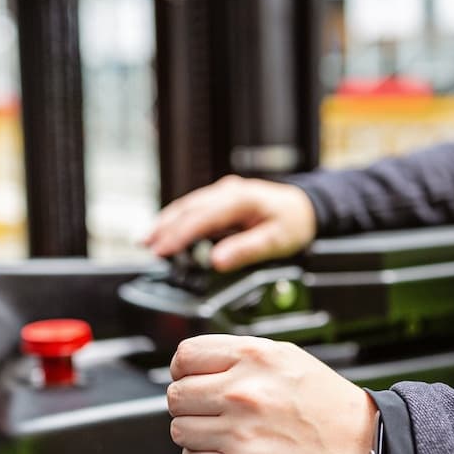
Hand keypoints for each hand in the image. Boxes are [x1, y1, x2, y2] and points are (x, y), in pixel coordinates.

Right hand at [143, 175, 316, 271]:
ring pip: (187, 205)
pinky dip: (177, 219)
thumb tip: (216, 262)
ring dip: (166, 222)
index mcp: (240, 198)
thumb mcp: (276, 240)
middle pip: (188, 208)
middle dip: (165, 227)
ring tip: (147, 240)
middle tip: (147, 247)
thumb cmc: (294, 222)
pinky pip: (194, 208)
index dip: (179, 234)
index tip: (163, 250)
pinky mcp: (221, 199)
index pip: (202, 217)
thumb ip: (246, 250)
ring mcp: (223, 193)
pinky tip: (166, 231)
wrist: (306, 207)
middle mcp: (228, 191)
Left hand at [167, 334, 379, 453]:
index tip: (191, 378)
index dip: (183, 369)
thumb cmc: (326, 401)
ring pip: (179, 430)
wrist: (362, 444)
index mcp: (253, 357)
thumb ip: (238, 355)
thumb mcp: (285, 356)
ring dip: (195, 431)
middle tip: (209, 408)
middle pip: (176, 395)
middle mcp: (242, 393)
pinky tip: (229, 450)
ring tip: (222, 430)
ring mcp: (239, 433)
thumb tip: (193, 364)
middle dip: (189, 402)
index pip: (185, 357)